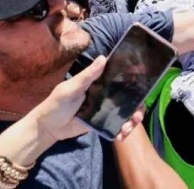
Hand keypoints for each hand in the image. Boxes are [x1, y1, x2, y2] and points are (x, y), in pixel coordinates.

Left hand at [28, 56, 144, 141]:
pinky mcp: (101, 124)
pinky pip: (115, 126)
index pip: (121, 80)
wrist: (48, 127)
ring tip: (127, 129)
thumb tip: (103, 58)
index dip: (135, 83)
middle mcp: (105, 95)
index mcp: (99, 83)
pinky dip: (121, 132)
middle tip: (137, 116)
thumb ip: (87, 76)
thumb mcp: (70, 88)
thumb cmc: (56, 103)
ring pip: (124, 114)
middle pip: (128, 99)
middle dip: (137, 108)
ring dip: (131, 121)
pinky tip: (121, 136)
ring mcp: (104, 110)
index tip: (145, 87)